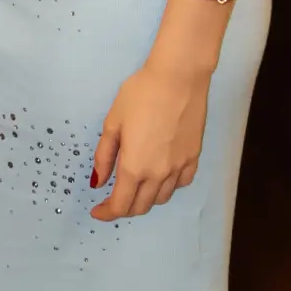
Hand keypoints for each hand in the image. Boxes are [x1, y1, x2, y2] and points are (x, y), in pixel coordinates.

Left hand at [90, 57, 210, 220]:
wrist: (179, 77)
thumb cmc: (141, 94)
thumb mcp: (113, 122)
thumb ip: (104, 156)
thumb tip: (98, 182)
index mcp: (134, 167)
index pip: (120, 205)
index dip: (106, 213)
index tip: (97, 210)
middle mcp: (157, 174)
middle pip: (140, 207)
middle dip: (123, 208)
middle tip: (113, 198)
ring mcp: (179, 168)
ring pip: (161, 198)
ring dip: (145, 199)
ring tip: (136, 186)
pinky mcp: (194, 158)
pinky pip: (180, 184)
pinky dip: (167, 187)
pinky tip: (161, 175)